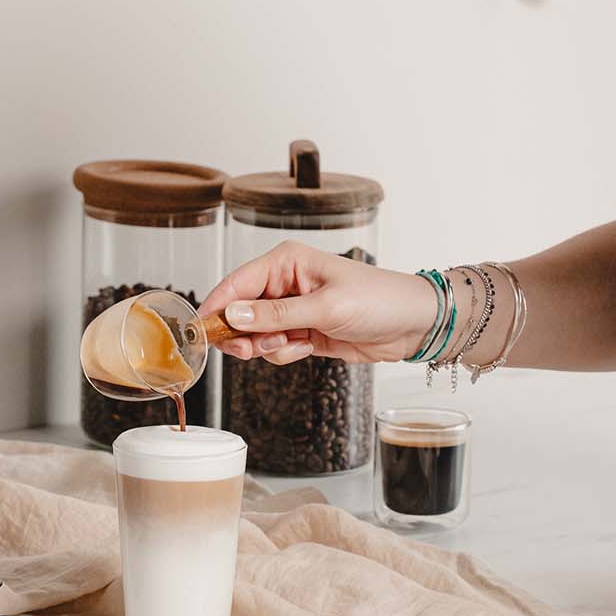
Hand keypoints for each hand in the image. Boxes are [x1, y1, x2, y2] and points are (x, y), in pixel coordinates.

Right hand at [198, 241, 437, 364]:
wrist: (413, 324)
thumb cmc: (378, 300)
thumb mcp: (325, 307)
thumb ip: (276, 315)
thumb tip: (233, 316)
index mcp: (287, 262)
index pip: (238, 283)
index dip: (218, 306)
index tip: (202, 330)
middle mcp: (285, 283)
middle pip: (240, 311)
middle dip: (244, 333)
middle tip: (249, 349)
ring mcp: (293, 310)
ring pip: (255, 334)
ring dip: (267, 346)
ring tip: (294, 344)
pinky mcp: (303, 332)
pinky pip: (275, 347)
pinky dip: (285, 353)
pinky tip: (307, 348)